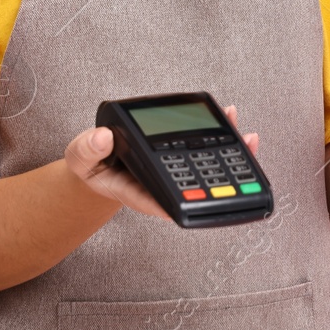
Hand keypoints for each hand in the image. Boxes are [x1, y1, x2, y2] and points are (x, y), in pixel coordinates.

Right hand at [64, 104, 260, 217]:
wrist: (99, 163)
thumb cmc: (91, 165)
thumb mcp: (81, 158)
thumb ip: (88, 149)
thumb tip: (103, 136)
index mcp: (139, 193)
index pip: (165, 201)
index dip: (189, 198)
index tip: (207, 192)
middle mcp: (163, 186)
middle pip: (196, 186)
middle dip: (221, 174)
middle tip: (240, 154)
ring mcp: (175, 174)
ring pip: (206, 169)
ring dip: (228, 155)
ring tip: (248, 137)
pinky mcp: (180, 160)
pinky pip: (205, 153)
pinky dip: (221, 141)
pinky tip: (236, 128)